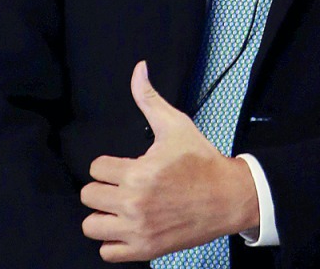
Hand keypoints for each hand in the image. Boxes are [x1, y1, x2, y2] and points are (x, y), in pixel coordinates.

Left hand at [80, 61, 259, 261]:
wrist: (230, 197)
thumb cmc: (202, 161)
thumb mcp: (177, 126)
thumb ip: (150, 100)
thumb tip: (138, 69)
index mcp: (139, 172)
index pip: (95, 169)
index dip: (109, 164)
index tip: (126, 166)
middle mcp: (134, 203)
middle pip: (89, 195)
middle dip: (105, 187)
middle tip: (125, 185)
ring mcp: (138, 229)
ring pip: (91, 225)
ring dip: (104, 215)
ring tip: (122, 206)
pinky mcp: (144, 250)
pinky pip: (106, 252)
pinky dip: (113, 241)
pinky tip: (127, 226)